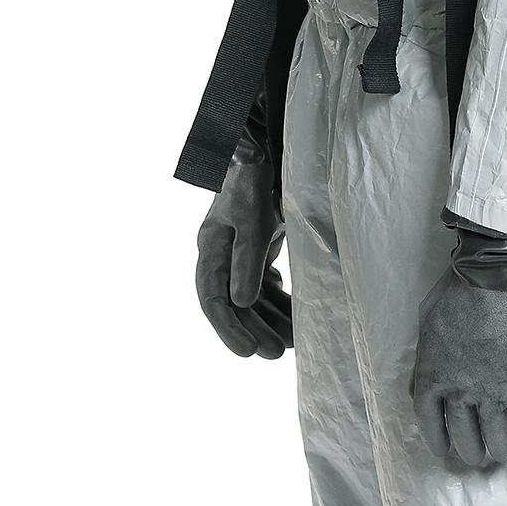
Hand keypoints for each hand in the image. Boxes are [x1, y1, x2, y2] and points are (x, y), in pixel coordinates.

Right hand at [196, 141, 291, 358]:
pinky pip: (266, 284)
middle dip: (254, 330)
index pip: (213, 299)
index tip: (247, 352)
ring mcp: (240, 252)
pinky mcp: (258, 248)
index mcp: (211, 248)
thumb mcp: (253, 221)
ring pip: (253, 297)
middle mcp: (221, 254)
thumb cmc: (255, 181)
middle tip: (277, 353)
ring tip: (294, 342)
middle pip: (234, 303)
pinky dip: (280, 301)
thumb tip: (241, 303)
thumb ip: (247, 261)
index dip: (228, 329)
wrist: (266, 152)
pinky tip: (294, 317)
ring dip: (271, 319)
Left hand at [410, 233, 506, 467]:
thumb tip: (423, 383)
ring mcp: (491, 388)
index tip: (445, 449)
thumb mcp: (426, 325)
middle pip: (464, 434)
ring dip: (500, 448)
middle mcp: (459, 389)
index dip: (438, 440)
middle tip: (477, 456)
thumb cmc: (457, 292)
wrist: (493, 275)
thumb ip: (425, 359)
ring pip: (496, 433)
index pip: (430, 422)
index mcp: (431, 375)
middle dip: (471, 450)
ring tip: (502, 453)